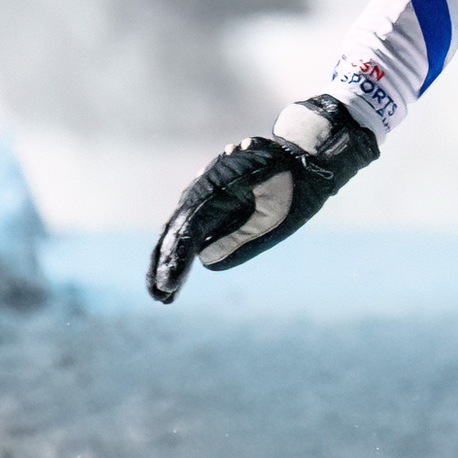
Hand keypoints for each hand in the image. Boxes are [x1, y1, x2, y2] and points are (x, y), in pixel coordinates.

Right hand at [147, 96, 379, 300]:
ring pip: (175, 229)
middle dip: (163, 265)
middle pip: (174, 230)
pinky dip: (178, 250)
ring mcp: (200, 194)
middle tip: (160, 296)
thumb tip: (204, 261)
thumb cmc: (289, 187)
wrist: (297, 161)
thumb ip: (240, 238)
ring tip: (162, 295)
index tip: (169, 285)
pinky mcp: (205, 201)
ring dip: (165, 260)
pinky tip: (174, 274)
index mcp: (216, 188)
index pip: (188, 230)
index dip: (176, 260)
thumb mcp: (272, 215)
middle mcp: (201, 189)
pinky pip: (186, 226)